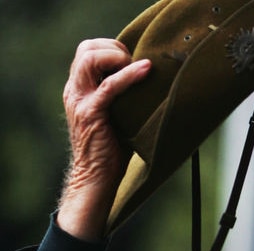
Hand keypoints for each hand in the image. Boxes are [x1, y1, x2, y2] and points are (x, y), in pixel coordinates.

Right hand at [57, 39, 151, 241]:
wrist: (96, 177)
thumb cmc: (112, 147)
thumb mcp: (117, 113)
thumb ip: (125, 94)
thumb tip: (156, 79)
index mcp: (79, 89)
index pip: (88, 50)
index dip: (113, 48)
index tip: (134, 61)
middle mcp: (75, 90)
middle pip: (86, 48)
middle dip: (114, 48)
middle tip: (135, 63)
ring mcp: (80, 101)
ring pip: (89, 59)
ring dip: (118, 57)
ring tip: (139, 68)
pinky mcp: (90, 113)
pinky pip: (109, 85)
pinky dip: (129, 75)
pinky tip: (146, 70)